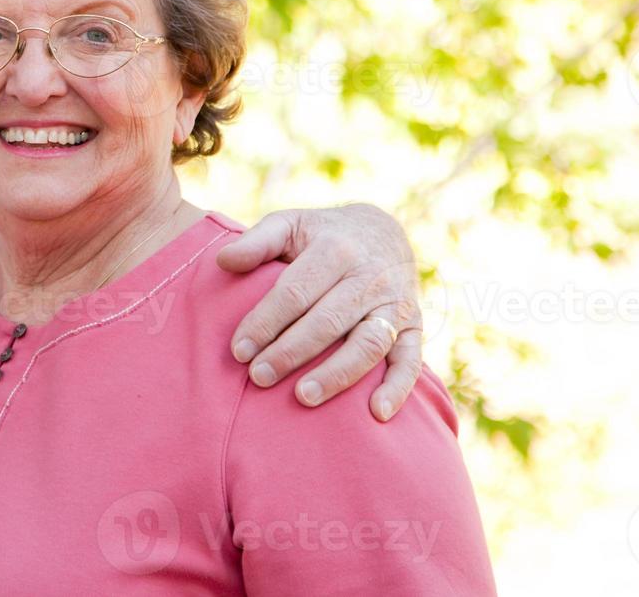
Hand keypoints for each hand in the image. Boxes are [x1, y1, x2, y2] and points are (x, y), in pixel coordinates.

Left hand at [218, 203, 422, 421]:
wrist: (382, 231)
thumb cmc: (322, 235)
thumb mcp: (290, 224)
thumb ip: (258, 242)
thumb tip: (223, 260)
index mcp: (335, 249)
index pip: (296, 292)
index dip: (265, 322)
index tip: (239, 350)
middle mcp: (369, 276)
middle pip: (328, 321)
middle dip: (291, 352)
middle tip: (259, 377)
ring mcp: (395, 303)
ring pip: (368, 343)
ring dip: (337, 374)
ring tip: (303, 397)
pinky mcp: (415, 327)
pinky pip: (411, 360)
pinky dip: (398, 389)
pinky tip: (376, 414)